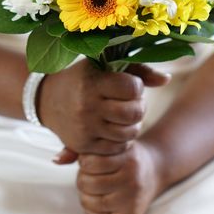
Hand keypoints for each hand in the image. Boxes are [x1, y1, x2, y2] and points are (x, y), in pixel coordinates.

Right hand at [37, 60, 169, 159]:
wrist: (47, 99)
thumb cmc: (84, 78)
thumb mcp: (104, 66)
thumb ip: (138, 70)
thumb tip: (167, 79)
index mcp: (92, 81)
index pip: (133, 88)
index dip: (136, 87)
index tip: (128, 85)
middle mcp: (87, 105)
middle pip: (134, 113)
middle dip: (138, 107)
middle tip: (130, 103)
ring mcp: (85, 127)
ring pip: (129, 133)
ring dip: (132, 125)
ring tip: (122, 115)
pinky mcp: (83, 145)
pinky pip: (117, 148)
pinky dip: (120, 139)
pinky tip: (112, 127)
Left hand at [76, 140, 164, 213]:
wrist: (154, 169)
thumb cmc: (124, 154)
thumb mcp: (110, 144)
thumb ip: (81, 149)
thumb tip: (56, 159)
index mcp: (128, 158)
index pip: (90, 162)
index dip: (84, 162)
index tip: (89, 160)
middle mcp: (133, 179)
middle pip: (89, 183)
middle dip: (83, 178)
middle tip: (89, 175)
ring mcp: (133, 200)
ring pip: (92, 202)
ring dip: (85, 195)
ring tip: (92, 187)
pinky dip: (92, 210)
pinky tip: (98, 199)